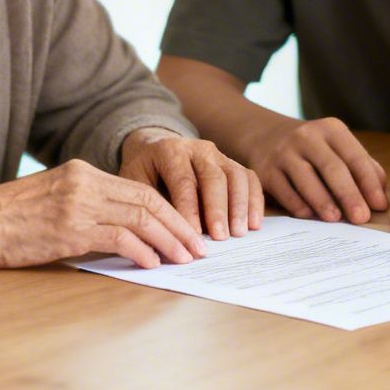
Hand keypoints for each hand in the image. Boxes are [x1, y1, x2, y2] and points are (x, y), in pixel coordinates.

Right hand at [0, 159, 206, 269]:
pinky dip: (141, 250)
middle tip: (198, 247)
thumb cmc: (7, 219)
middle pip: (147, 200)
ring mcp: (78, 204)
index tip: (187, 230)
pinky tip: (153, 263)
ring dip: (168, 240)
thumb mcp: (53, 200)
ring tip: (185, 258)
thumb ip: (87, 207)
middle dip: (178, 225)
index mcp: (83, 172)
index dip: (169, 210)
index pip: (139, 188)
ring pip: (140, 217)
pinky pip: (118, 237)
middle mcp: (85, 182)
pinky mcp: (69, 228)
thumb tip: (123, 233)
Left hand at [119, 129, 263, 240]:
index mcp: (170, 151)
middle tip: (220, 237)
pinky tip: (254, 223)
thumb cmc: (144, 171)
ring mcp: (218, 154)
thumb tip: (158, 243)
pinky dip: (254, 201)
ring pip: (236, 176)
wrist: (154, 147)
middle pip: (214, 177)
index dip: (190, 209)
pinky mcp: (231, 163)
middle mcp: (198, 148)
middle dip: (218, 209)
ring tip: (239, 232)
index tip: (193, 234)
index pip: (183, 181)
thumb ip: (148, 207)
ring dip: (240, 206)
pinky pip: (249, 178)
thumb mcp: (135, 183)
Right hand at [240, 116, 387, 223]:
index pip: (355, 157)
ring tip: (336, 220)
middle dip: (349, 195)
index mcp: (331, 130)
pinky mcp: (265, 170)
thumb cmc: (313, 150)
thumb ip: (362, 168)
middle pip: (332, 168)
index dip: (368, 183)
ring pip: (306, 179)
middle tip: (361, 218)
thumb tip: (380, 199)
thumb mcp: (337, 148)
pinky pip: (284, 190)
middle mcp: (307, 137)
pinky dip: (298, 205)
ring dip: (323, 201)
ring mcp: (283, 152)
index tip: (379, 206)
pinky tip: (310, 216)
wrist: (266, 137)